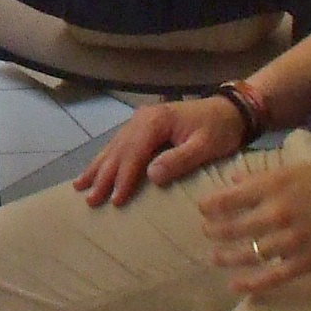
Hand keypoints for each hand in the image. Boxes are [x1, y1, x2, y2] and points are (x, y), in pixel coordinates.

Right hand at [73, 92, 251, 208]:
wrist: (230, 110)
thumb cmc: (220, 129)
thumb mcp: (205, 146)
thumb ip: (179, 160)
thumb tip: (151, 176)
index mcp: (155, 121)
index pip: (134, 153)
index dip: (124, 178)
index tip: (115, 200)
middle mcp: (142, 118)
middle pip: (118, 150)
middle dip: (103, 176)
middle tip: (90, 200)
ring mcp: (140, 120)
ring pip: (113, 146)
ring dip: (97, 167)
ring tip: (80, 186)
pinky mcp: (142, 125)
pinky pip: (118, 143)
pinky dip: (105, 157)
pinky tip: (95, 168)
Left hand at [197, 151, 310, 294]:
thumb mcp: (300, 167)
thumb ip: (264, 175)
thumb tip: (233, 179)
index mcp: (275, 186)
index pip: (229, 198)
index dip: (210, 206)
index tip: (203, 210)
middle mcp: (277, 213)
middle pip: (234, 227)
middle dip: (215, 231)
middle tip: (207, 233)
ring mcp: (291, 240)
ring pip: (249, 253)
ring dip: (228, 257)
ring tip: (215, 257)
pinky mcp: (307, 262)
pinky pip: (273, 276)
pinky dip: (252, 283)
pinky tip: (236, 285)